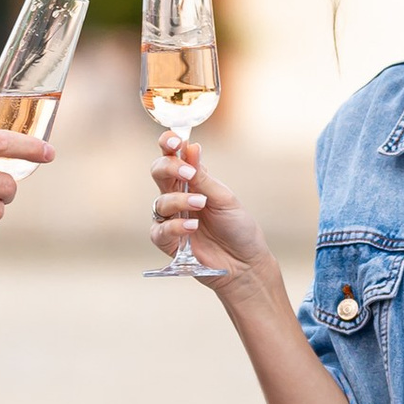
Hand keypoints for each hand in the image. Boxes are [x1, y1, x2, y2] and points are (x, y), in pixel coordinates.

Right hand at [150, 136, 273, 287]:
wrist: (245, 262)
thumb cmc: (238, 227)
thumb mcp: (224, 198)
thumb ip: (204, 177)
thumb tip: (191, 148)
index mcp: (191, 180)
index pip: (172, 156)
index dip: (168, 145)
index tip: (174, 141)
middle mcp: (178, 196)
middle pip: (158, 173)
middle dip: (168, 167)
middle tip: (187, 173)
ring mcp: (171, 219)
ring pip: (159, 202)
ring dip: (179, 200)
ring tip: (201, 204)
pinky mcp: (169, 242)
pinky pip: (160, 230)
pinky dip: (175, 226)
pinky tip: (192, 227)